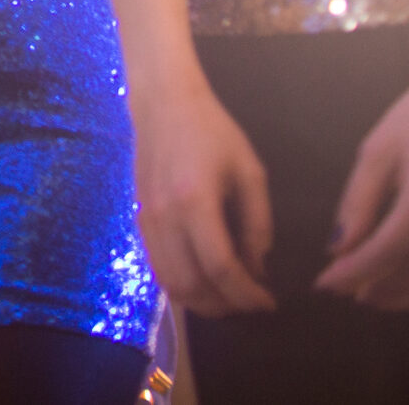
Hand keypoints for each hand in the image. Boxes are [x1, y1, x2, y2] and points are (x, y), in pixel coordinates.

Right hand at [131, 79, 277, 314]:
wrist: (163, 104)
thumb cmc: (212, 131)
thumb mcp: (249, 171)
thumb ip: (257, 223)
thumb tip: (258, 267)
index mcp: (195, 201)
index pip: (220, 267)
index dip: (246, 293)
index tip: (268, 301)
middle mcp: (165, 218)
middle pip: (191, 286)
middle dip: (225, 306)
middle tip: (250, 303)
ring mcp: (147, 221)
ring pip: (170, 284)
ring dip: (202, 302)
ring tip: (229, 298)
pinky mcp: (140, 220)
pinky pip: (158, 269)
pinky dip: (182, 286)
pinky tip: (204, 280)